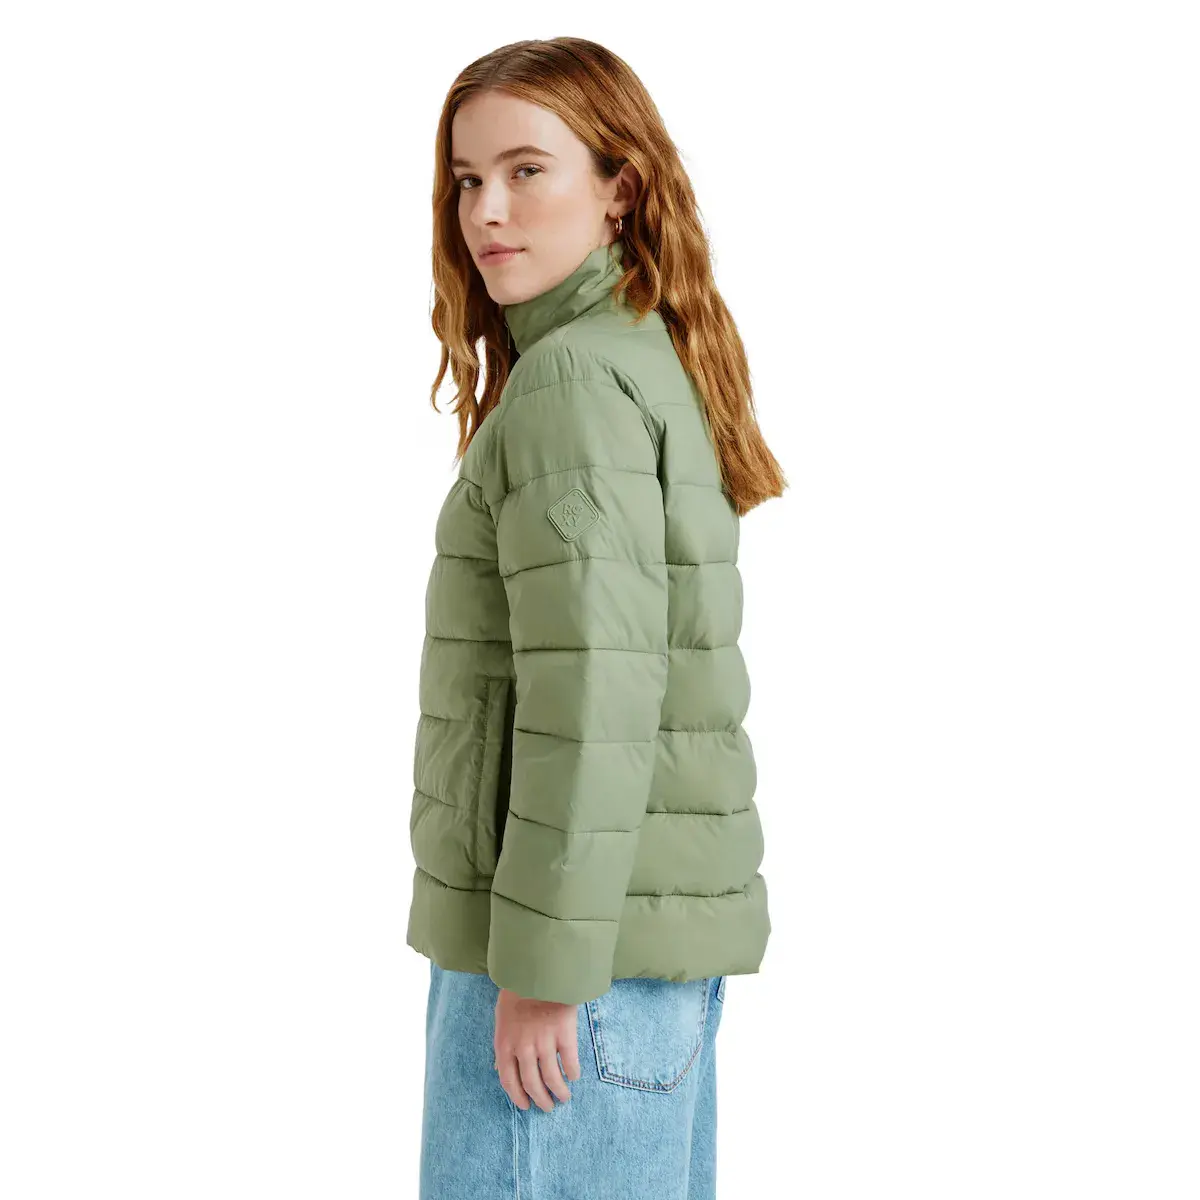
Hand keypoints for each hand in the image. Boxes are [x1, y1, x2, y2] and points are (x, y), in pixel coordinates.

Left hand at [493, 987, 581, 1111]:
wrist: (539, 971)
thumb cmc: (518, 992)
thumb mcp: (501, 1018)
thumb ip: (503, 1044)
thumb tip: (499, 1067)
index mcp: (505, 1044)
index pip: (508, 1080)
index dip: (518, 1097)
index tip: (526, 1106)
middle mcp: (523, 1048)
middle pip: (532, 1084)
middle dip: (541, 1100)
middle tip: (548, 1107)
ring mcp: (544, 1042)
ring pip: (552, 1078)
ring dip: (559, 1092)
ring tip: (564, 1097)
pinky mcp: (564, 1034)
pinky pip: (570, 1062)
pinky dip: (572, 1073)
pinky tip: (574, 1076)